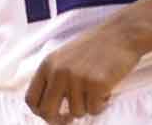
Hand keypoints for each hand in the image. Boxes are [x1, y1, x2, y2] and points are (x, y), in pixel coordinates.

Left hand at [24, 22, 142, 122]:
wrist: (120, 34)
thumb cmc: (94, 47)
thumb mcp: (63, 57)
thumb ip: (53, 78)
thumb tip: (48, 109)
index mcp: (47, 64)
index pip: (31, 99)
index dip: (41, 112)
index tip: (53, 114)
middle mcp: (58, 71)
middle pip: (47, 112)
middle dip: (59, 120)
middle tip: (70, 118)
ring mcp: (77, 78)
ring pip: (76, 112)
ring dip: (87, 106)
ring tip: (95, 89)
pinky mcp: (96, 84)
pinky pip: (94, 110)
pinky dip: (101, 105)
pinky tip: (105, 90)